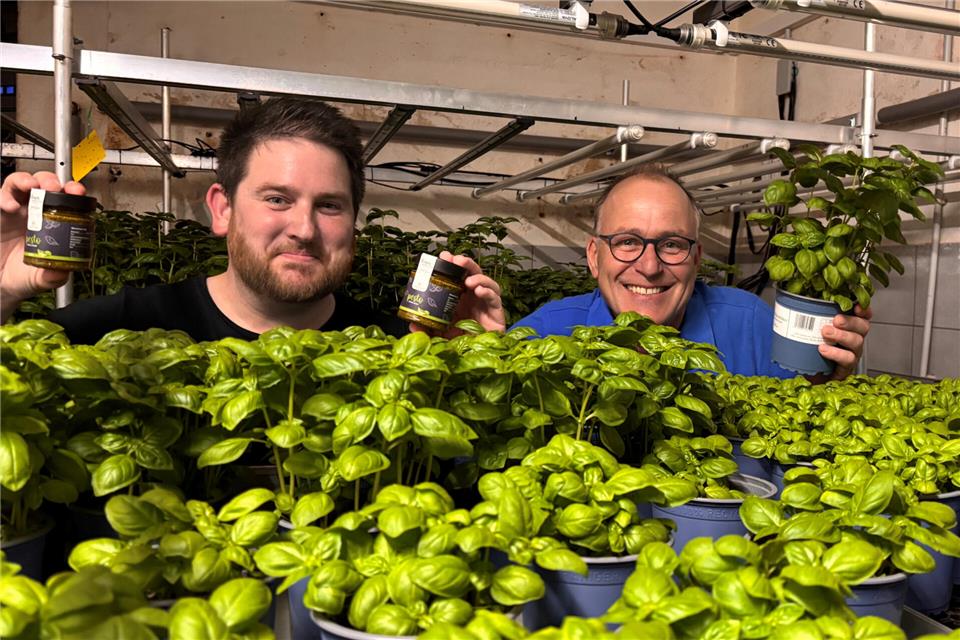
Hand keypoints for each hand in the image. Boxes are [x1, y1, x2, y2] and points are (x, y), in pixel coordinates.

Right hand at [1, 171, 84, 321]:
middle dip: (50, 180)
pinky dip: (4, 197)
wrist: (1, 284)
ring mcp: (14, 211)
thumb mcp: (43, 278)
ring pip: (18, 183)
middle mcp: (34, 212)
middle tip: (55, 188)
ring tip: (32, 187)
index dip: (72, 191)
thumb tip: (62, 272)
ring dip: (26, 181)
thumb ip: (54, 275)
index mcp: (52, 222)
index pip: (65, 199)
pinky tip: (11, 206)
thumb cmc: (24, 275)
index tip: (78, 192)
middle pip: (43, 184)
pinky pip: (0, 197)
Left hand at [407, 251, 505, 337]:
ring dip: (478, 276)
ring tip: (468, 280)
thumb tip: (412, 324)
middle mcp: (473, 297)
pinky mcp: (497, 312)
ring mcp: (485, 303)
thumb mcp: (440, 335)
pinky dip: (488, 291)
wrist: (478, 358)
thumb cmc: (462, 343)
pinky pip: (495, 297)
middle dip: (465, 264)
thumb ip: (427, 330)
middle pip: (471, 273)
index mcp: (459, 298)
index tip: (442, 257)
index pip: (456, 276)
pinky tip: (479, 291)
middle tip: (455, 260)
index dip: (450, 265)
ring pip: (486, 281)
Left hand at [812, 304, 872, 381]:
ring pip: (856, 342)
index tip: (856, 306)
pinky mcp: (846, 368)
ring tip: (826, 332)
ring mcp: (852, 354)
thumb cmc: (811, 351)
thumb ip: (808, 320)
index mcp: (849, 328)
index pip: (861, 316)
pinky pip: (847, 359)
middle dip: (850, 321)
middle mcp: (854, 340)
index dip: (863, 310)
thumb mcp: (810, 332)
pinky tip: (823, 349)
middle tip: (836, 320)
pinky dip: (836, 353)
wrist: (810, 376)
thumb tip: (791, 306)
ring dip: (842, 335)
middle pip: (862, 327)